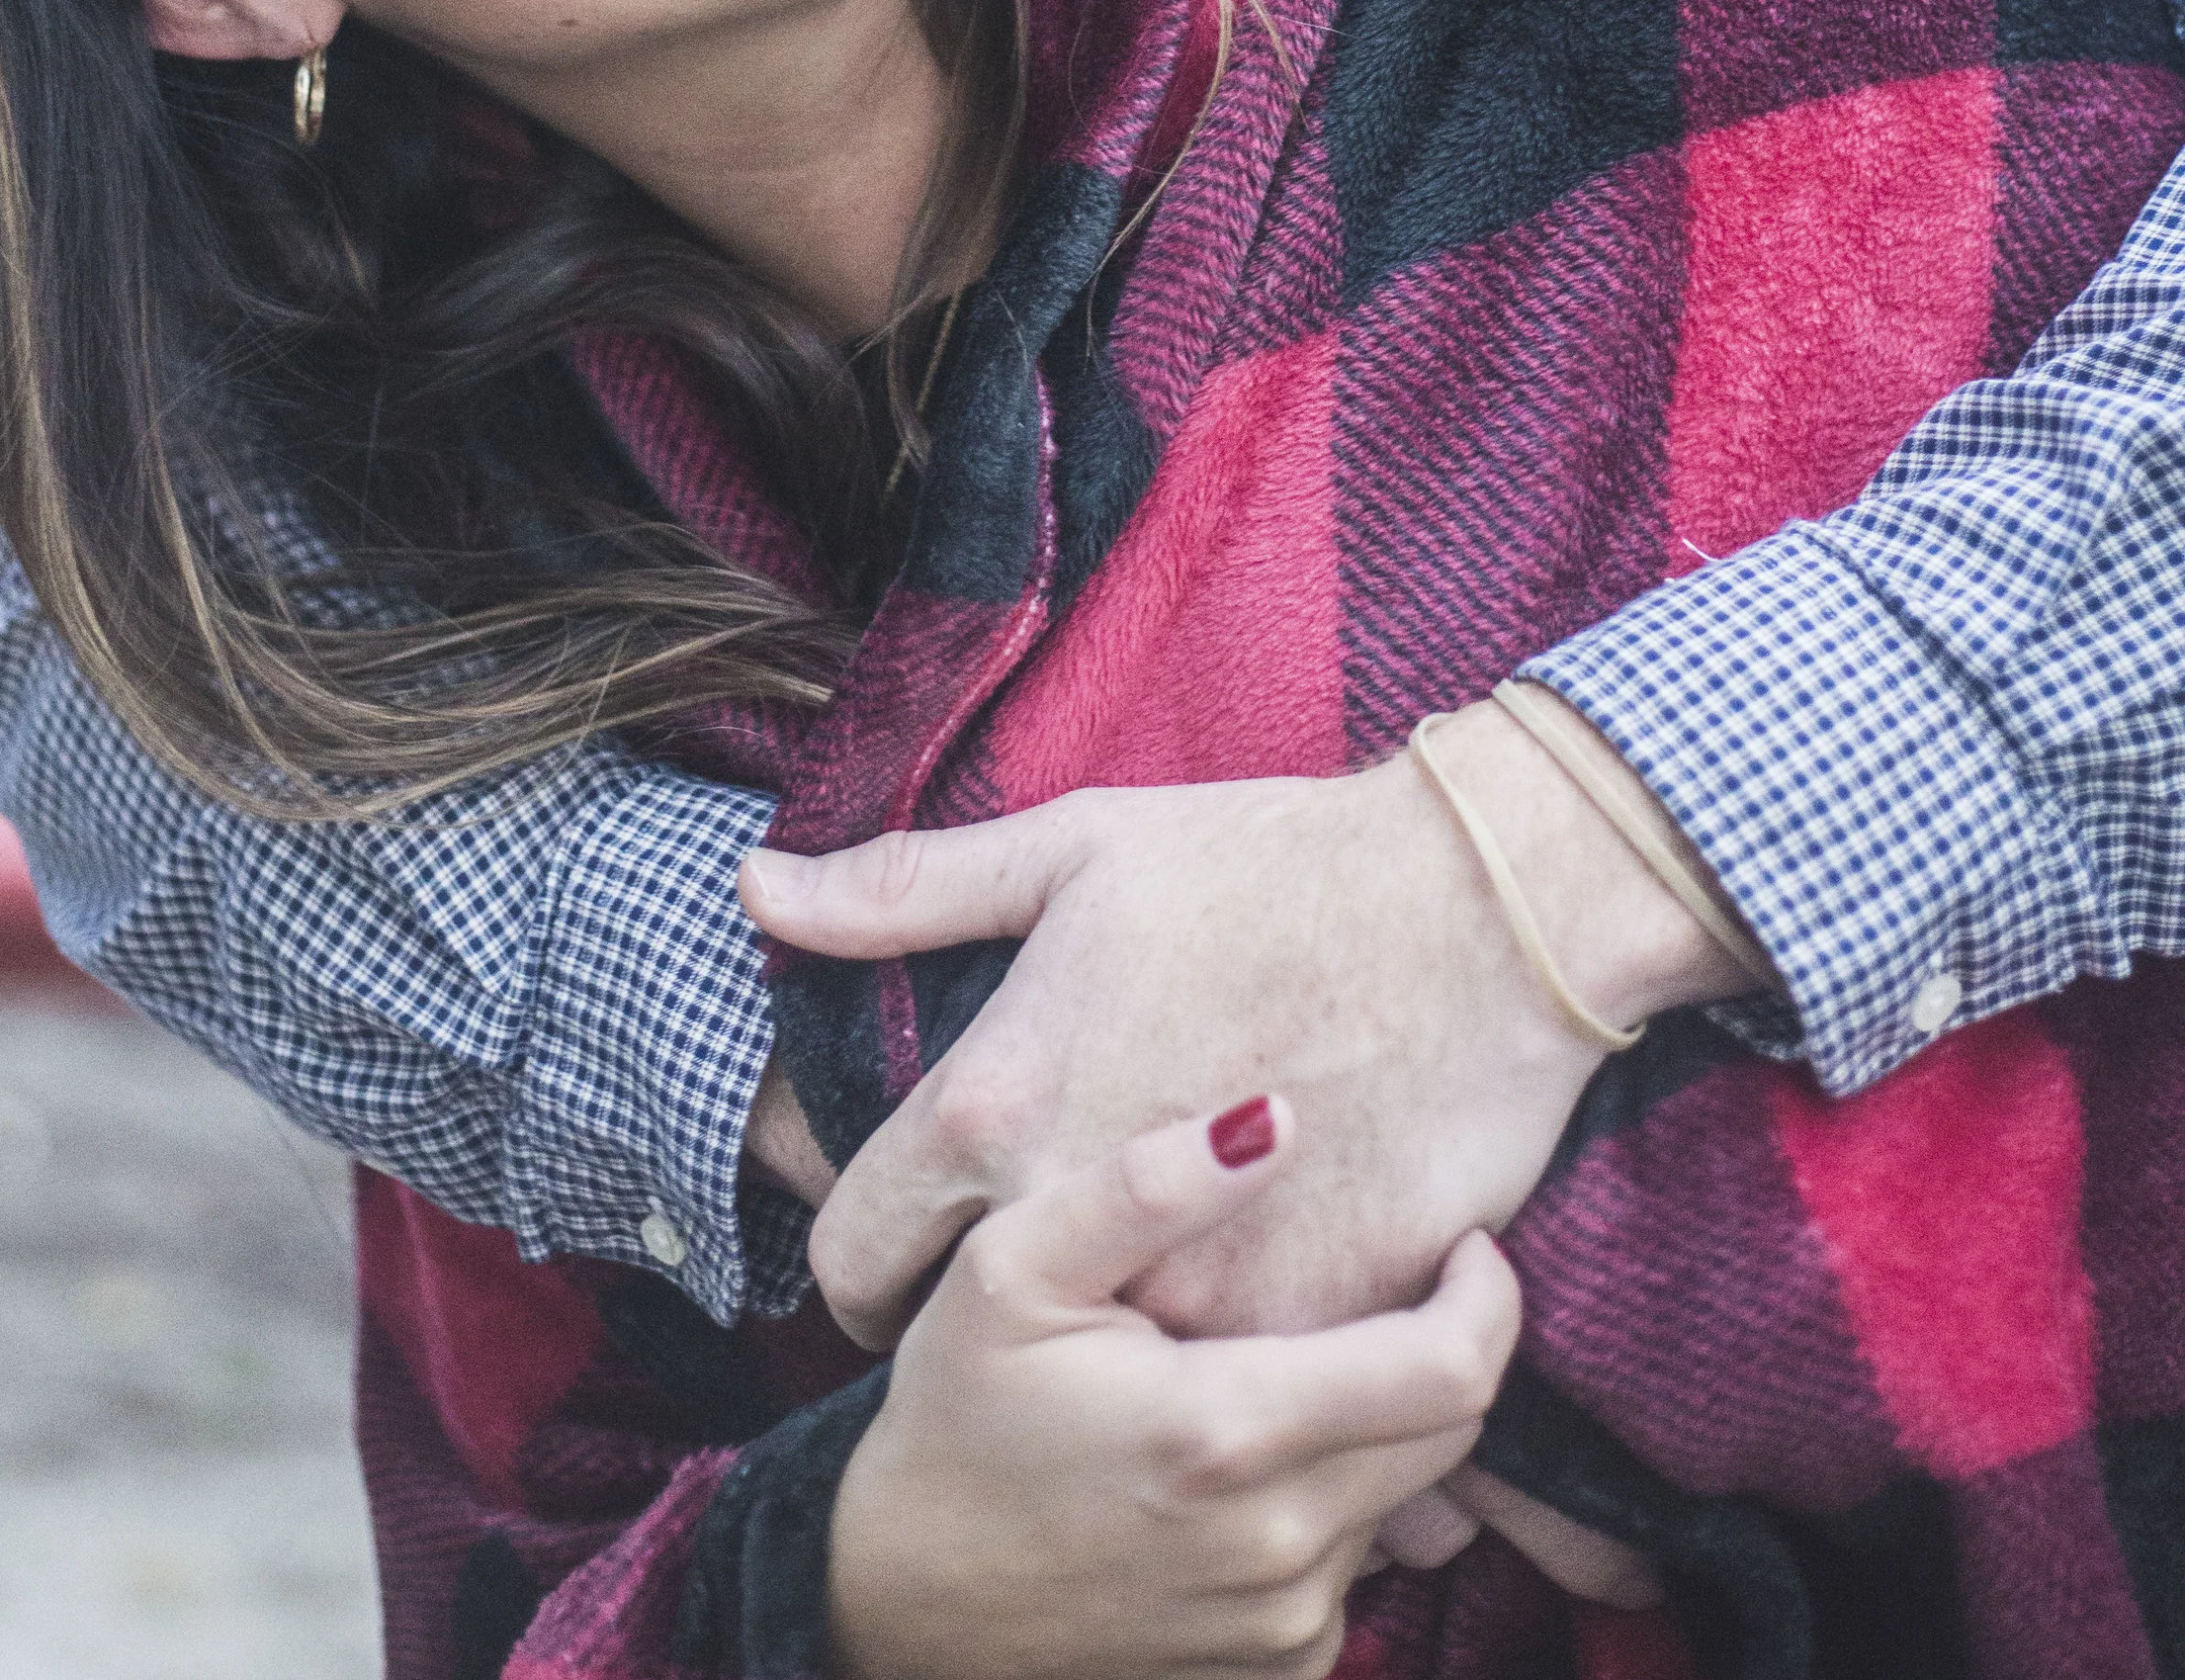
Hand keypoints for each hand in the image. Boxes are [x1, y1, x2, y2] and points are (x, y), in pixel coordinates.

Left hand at [745, 704, 1759, 1348]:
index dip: (856, 1271)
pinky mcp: (1314, 1331)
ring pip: (1108, 1381)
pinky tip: (1263, 1292)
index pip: (850, 1259)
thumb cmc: (1268, 862)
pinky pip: (1244, 1388)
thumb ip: (904, 890)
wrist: (1478, 915)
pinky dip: (1240, 1358)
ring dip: (1117, 1352)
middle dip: (982, 1324)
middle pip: (965, 1344)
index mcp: (994, 1103)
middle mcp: (1072, 1218)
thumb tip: (758, 888)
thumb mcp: (1075, 850)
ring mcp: (1195, 1290)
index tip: (899, 1266)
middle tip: (1032, 1281)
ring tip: (1150, 1286)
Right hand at [826, 1093, 1518, 1679]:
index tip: (1465, 1240)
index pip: (1454, 1370)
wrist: (900, 1606)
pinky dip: (1330, 1501)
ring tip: (1272, 1366)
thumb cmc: (953, 1413)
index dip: (1489, 1295)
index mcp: (1229, 1435)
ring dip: (1372, 1426)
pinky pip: (1357, 1564)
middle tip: (1378, 1280)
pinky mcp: (1277, 1672)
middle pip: (1453, 1432)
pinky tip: (1241, 1462)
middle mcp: (1279, 1548)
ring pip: (1407, 1496)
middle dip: (1438, 1345)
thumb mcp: (1011, 1267)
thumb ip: (1146, 1184)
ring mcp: (1284, 1625)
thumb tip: (1276, 1117)